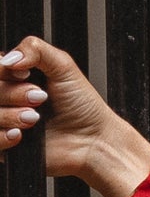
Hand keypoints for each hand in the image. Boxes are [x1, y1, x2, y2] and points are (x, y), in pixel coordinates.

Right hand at [0, 34, 149, 196]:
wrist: (95, 141)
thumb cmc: (83, 106)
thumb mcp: (63, 65)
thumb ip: (34, 49)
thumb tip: (7, 58)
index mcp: (17, 78)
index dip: (5, 72)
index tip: (27, 74)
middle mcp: (9, 99)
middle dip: (13, 93)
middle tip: (40, 98)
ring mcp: (7, 123)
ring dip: (11, 115)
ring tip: (35, 119)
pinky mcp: (8, 147)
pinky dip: (3, 136)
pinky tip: (21, 135)